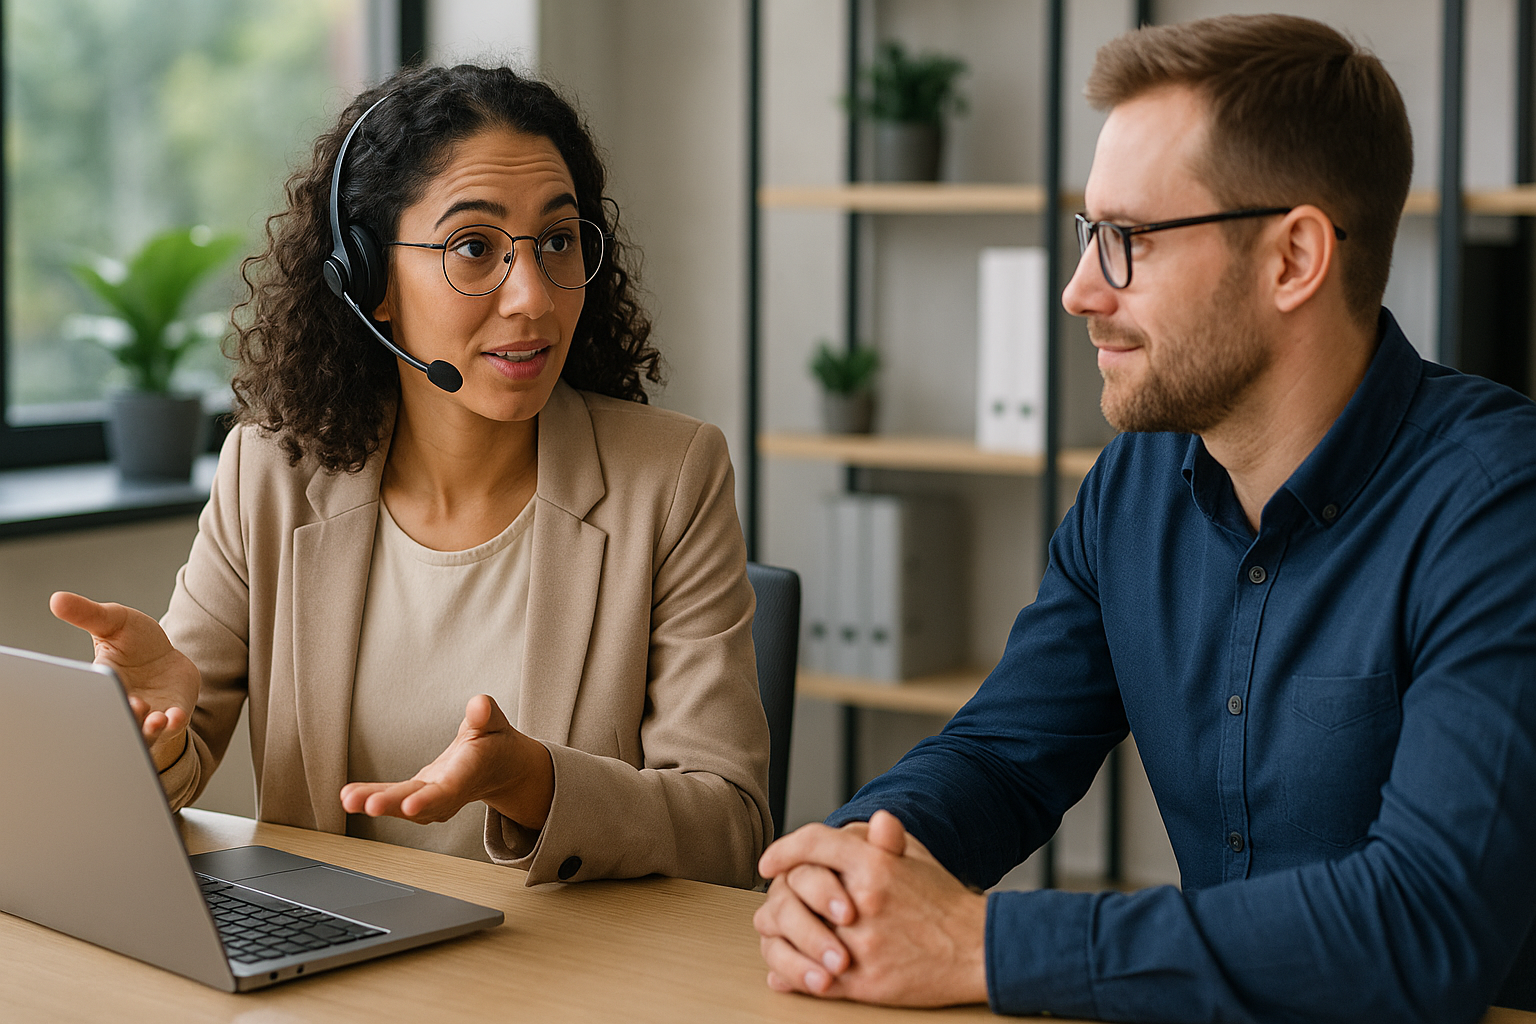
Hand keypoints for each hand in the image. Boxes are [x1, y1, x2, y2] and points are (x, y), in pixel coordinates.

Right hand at [49, 591, 201, 770]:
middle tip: (133, 706)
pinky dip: (171, 725)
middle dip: (124, 718)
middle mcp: (122, 703)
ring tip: (154, 718)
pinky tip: (174, 715)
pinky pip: (170, 729)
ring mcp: (146, 714)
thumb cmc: (134, 641)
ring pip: (141, 733)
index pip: (92, 697)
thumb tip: (57, 599)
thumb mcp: (112, 621)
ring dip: (146, 729)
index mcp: (102, 683)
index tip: (109, 691)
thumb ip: (87, 613)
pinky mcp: (171, 716)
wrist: (166, 655)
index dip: (98, 699)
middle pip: (117, 721)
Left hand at [340, 693, 554, 829]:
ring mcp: (433, 798)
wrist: (498, 767)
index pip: (450, 789)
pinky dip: (372, 799)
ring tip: (349, 799)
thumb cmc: (494, 742)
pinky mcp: (419, 796)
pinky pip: (395, 800)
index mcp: (470, 773)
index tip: (409, 805)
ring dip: (376, 803)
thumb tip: (479, 704)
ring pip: (403, 805)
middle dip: (393, 804)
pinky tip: (350, 796)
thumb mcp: (494, 722)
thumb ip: (486, 714)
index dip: (429, 799)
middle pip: (420, 802)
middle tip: (369, 806)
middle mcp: (450, 792)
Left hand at [754, 810, 988, 1006]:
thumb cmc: (946, 902)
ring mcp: (860, 945)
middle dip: (778, 894)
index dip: (785, 849)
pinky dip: (790, 975)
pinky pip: (811, 979)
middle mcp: (862, 903)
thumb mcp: (919, 858)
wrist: (979, 950)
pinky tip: (783, 971)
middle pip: (792, 891)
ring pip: (794, 938)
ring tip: (777, 934)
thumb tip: (874, 820)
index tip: (769, 862)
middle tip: (775, 899)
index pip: (814, 844)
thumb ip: (887, 839)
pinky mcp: (863, 982)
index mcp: (875, 865)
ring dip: (778, 936)